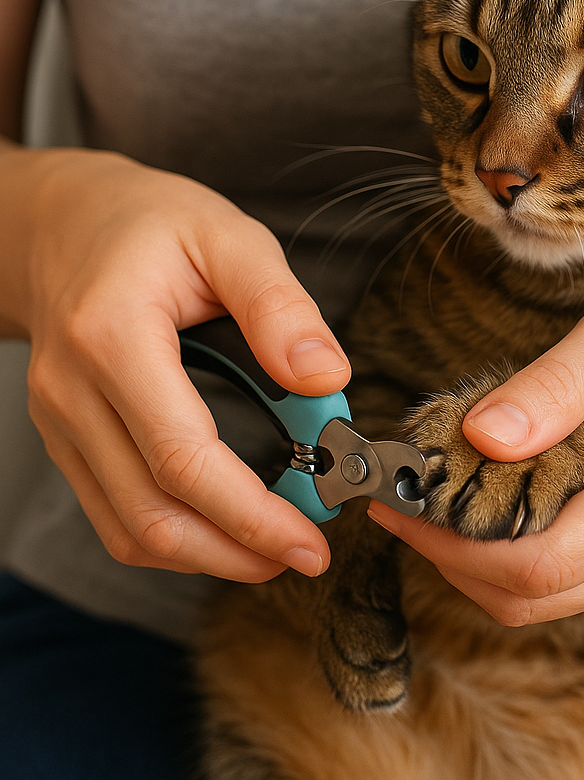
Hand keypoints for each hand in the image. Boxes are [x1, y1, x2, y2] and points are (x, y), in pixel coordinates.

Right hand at [11, 147, 347, 579]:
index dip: (252, 514)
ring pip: (128, 529)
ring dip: (205, 556)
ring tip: (273, 551)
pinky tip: (225, 528)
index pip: (183, 458)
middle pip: (151, 514)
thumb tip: (327, 378)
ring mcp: (61, 422)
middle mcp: (73, 393)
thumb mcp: (228, 236)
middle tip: (304, 555)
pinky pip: (113, 512)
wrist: (61, 223)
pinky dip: (172, 535)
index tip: (311, 539)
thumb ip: (279, 305)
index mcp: (113, 338)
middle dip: (235, 552)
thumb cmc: (150, 223)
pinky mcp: (67, 436)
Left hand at [368, 277, 583, 622]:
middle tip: (399, 493)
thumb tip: (479, 438)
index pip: (536, 560)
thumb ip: (557, 383)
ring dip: (475, 558)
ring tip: (433, 493)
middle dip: (448, 555)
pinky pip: (568, 578)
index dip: (450, 540)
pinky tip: (488, 497)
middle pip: (530, 596)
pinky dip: (512, 551)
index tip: (394, 493)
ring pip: (544, 599)